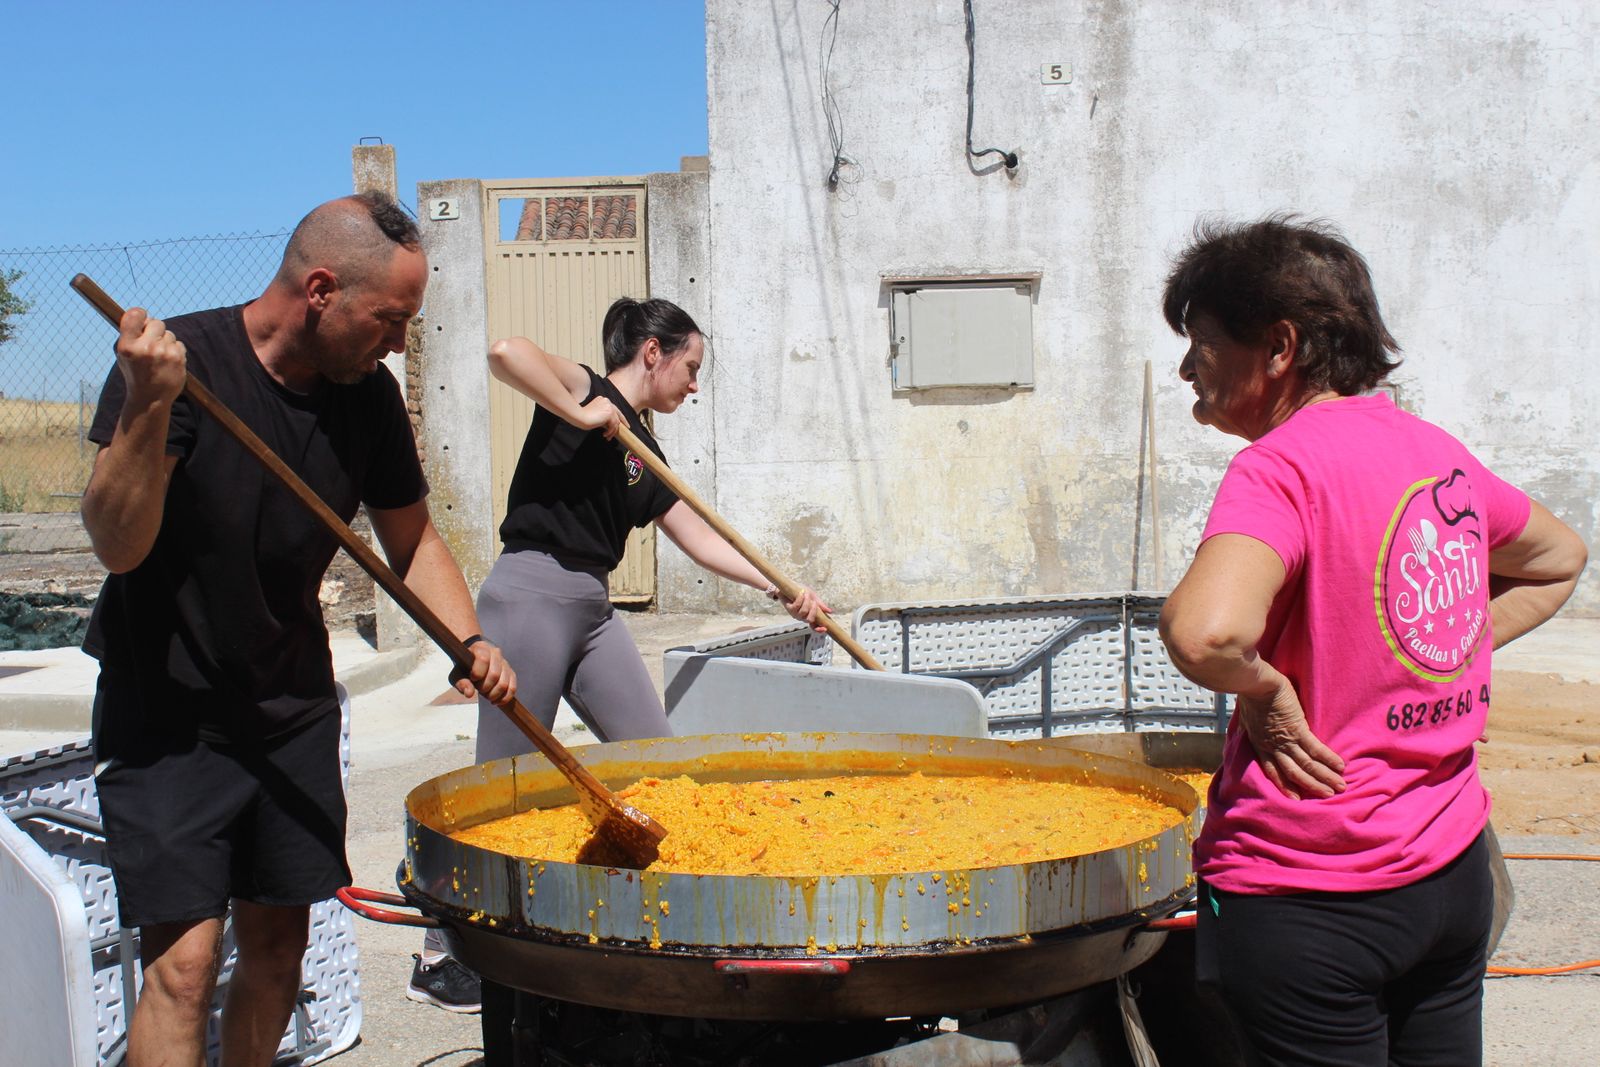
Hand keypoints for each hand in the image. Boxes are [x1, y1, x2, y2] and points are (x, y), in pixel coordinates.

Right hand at [115, 308, 187, 407]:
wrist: (150, 398)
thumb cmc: (135, 373)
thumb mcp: (123, 355)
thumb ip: (131, 335)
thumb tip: (144, 315)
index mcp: (127, 346)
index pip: (135, 315)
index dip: (140, 314)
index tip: (142, 319)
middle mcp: (145, 348)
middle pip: (156, 322)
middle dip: (155, 330)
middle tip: (151, 342)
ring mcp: (163, 353)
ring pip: (169, 334)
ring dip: (165, 342)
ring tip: (159, 357)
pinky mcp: (178, 358)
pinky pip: (178, 343)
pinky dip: (174, 350)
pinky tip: (168, 362)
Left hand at [451, 639, 515, 706]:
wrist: (474, 660)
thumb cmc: (465, 667)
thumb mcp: (458, 674)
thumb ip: (461, 683)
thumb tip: (469, 693)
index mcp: (481, 649)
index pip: (483, 659)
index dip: (478, 673)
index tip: (473, 678)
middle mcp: (495, 653)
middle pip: (495, 674)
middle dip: (485, 687)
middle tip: (479, 690)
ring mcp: (505, 663)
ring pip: (504, 683)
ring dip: (494, 694)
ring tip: (486, 695)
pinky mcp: (511, 673)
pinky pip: (512, 688)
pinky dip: (504, 698)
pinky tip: (496, 701)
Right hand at [575, 397, 624, 438]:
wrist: (580, 417)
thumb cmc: (584, 417)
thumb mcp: (595, 414)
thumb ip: (603, 416)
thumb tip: (611, 424)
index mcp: (603, 400)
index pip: (614, 409)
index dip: (621, 417)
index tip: (625, 423)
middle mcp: (607, 401)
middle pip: (617, 414)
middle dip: (622, 423)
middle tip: (627, 429)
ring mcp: (609, 406)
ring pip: (616, 421)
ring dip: (612, 431)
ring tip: (607, 437)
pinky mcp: (609, 413)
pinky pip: (614, 425)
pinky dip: (610, 431)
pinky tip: (605, 435)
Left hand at [771, 583, 829, 632]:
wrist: (790, 585)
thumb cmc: (802, 592)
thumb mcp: (814, 597)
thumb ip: (820, 605)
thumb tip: (830, 612)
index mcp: (809, 616)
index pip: (814, 627)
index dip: (819, 629)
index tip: (825, 628)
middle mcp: (802, 617)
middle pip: (809, 620)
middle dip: (813, 610)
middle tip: (814, 602)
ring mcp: (795, 614)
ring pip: (803, 612)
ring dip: (806, 602)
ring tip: (806, 593)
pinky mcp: (789, 608)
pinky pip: (796, 606)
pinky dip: (800, 599)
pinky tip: (801, 593)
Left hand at [1235, 678, 1346, 799]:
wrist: (1255, 684)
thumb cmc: (1251, 696)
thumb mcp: (1248, 718)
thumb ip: (1255, 728)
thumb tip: (1255, 728)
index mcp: (1260, 745)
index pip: (1273, 771)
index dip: (1285, 785)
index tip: (1296, 798)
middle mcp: (1273, 747)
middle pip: (1293, 773)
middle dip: (1312, 785)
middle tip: (1327, 796)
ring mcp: (1285, 740)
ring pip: (1307, 764)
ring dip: (1324, 777)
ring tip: (1339, 786)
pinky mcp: (1297, 729)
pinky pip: (1315, 748)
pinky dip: (1328, 759)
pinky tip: (1340, 766)